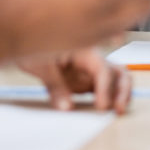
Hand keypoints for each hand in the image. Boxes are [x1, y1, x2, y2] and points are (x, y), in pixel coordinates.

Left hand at [17, 48, 132, 113]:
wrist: (26, 39)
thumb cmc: (33, 45)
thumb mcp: (40, 64)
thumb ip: (55, 85)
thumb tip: (67, 107)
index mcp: (83, 50)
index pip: (103, 68)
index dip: (105, 88)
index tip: (101, 106)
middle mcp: (92, 59)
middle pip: (118, 71)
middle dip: (122, 90)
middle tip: (118, 109)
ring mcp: (90, 70)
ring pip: (117, 79)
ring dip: (121, 94)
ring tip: (117, 111)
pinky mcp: (86, 80)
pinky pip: (103, 89)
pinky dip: (109, 98)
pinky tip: (101, 110)